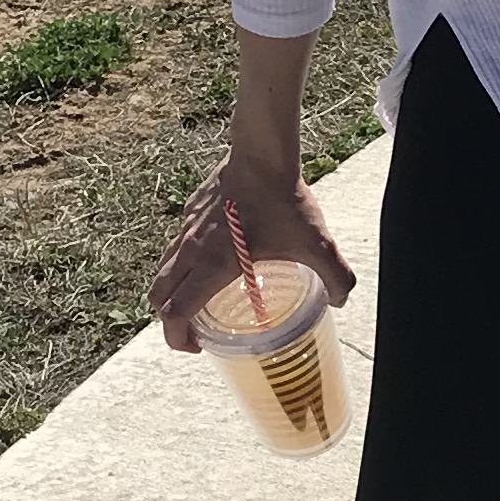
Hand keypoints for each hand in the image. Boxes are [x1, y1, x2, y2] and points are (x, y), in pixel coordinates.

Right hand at [150, 146, 353, 351]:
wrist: (263, 153)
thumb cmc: (284, 200)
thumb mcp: (318, 244)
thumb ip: (336, 278)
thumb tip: (340, 300)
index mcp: (212, 266)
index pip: (174, 312)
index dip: (177, 338)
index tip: (196, 346)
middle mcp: (191, 250)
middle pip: (159, 295)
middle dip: (170, 320)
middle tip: (195, 330)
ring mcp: (187, 228)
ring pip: (165, 269)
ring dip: (174, 290)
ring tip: (201, 298)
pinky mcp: (191, 210)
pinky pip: (179, 243)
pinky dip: (186, 260)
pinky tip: (217, 256)